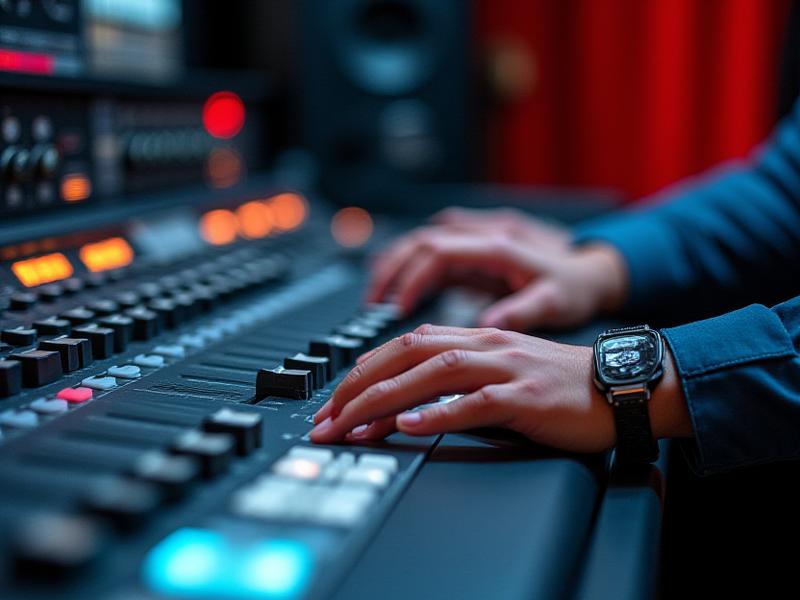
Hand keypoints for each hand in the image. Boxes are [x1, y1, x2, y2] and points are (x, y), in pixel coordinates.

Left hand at [310, 324, 616, 452]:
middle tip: (327, 420)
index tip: (334, 401)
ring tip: (351, 425)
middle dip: (359, 386)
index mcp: (475, 336)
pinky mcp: (527, 397)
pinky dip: (440, 413)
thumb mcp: (498, 373)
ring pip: (434, 373)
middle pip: (408, 352)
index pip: (404, 344)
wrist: (618, 385)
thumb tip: (403, 410)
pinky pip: (477, 402)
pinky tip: (411, 426)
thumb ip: (454, 383)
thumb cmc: (557, 383)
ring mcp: (506, 367)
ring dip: (385, 399)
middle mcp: (484, 344)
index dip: (363, 370)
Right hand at [369, 210, 628, 330]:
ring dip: (395, 266)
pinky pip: (431, 253)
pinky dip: (409, 268)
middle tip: (371, 303)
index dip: (413, 277)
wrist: (590, 269)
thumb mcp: (556, 301)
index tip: (398, 307)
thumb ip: (523, 310)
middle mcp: (483, 235)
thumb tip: (488, 324)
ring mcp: (477, 240)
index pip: (440, 251)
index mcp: (499, 245)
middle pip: (422, 240)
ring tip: (375, 298)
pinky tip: (395, 287)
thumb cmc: (573, 286)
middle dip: (391, 269)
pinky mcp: (474, 253)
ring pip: (422, 241)